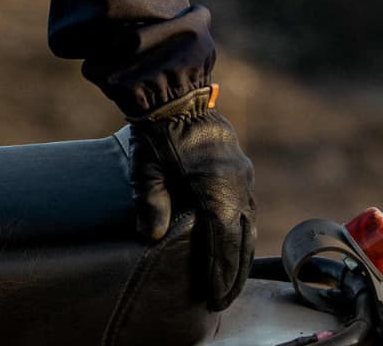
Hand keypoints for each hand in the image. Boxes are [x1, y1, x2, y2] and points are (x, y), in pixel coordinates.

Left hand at [128, 86, 255, 310]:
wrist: (174, 95)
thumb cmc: (156, 134)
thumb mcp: (146, 170)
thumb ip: (150, 204)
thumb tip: (151, 238)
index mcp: (218, 191)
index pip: (224, 244)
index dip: (221, 273)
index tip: (215, 297)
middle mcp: (238, 187)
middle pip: (242, 240)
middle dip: (234, 272)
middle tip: (223, 299)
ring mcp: (242, 176)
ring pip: (248, 224)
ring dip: (241, 252)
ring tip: (231, 279)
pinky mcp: (240, 168)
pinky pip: (246, 206)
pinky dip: (241, 229)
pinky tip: (235, 242)